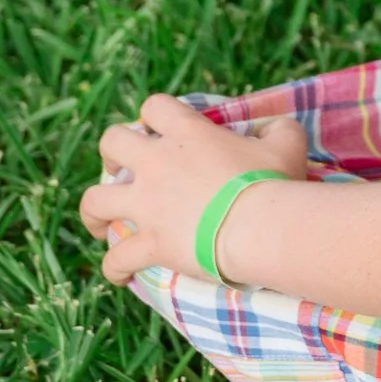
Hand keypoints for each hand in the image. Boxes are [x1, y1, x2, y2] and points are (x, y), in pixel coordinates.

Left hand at [78, 92, 306, 284]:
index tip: (161, 131)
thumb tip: (272, 129)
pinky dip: (115, 268)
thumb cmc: (274, 182)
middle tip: (124, 168)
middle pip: (111, 142)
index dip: (155, 115)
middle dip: (112, 153)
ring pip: (94, 200)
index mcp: (187, 133)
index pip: (155, 107)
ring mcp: (148, 205)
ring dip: (94, 212)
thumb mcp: (286, 142)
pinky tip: (119, 274)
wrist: (261, 227)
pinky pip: (117, 259)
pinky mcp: (150, 243)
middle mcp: (157, 163)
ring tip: (100, 223)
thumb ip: (277, 128)